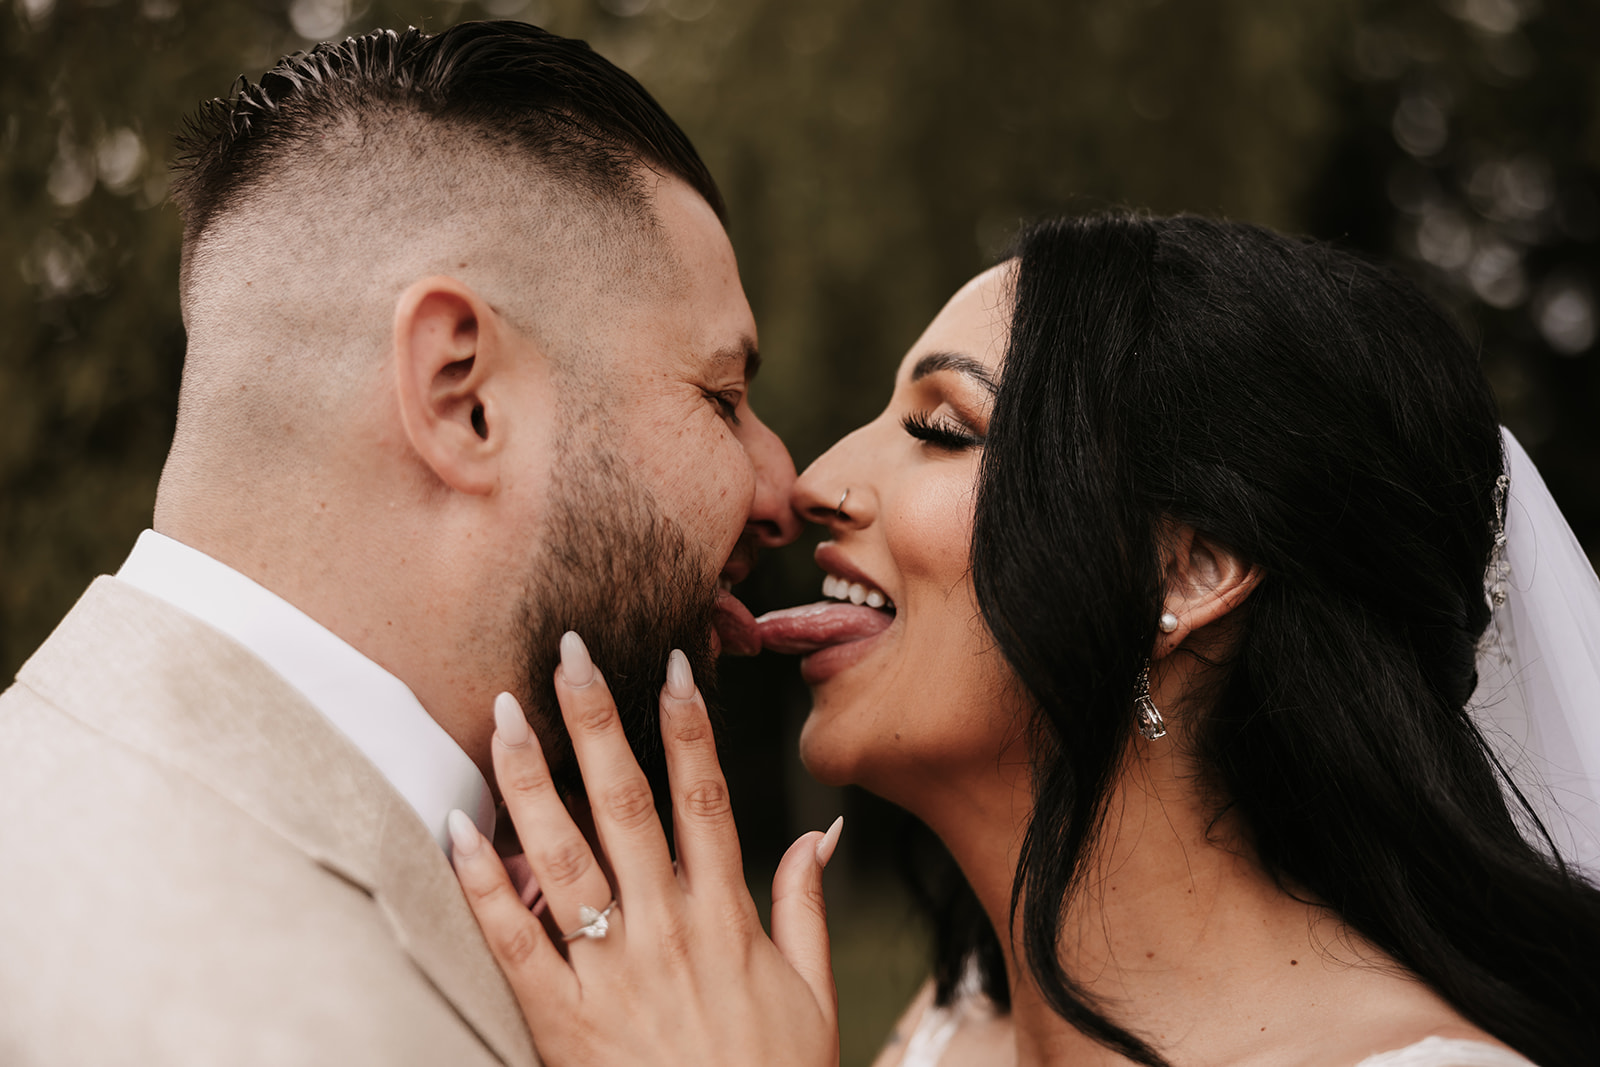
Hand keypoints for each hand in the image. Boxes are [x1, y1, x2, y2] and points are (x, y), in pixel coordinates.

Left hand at [449, 631, 842, 1066]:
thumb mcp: (813, 993)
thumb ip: (807, 905)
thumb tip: (821, 829)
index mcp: (727, 919)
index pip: (706, 801)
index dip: (689, 730)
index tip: (674, 666)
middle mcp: (666, 932)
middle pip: (626, 806)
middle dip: (597, 722)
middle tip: (570, 652)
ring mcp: (611, 975)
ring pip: (564, 858)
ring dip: (532, 780)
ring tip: (505, 713)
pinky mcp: (563, 1022)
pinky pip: (514, 945)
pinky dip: (484, 885)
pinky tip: (457, 828)